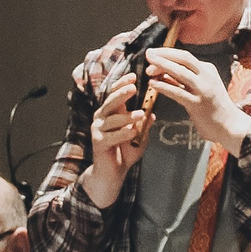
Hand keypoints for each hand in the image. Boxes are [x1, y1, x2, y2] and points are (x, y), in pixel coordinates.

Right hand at [80, 74, 151, 208]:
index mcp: (111, 113)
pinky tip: (132, 132)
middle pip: (111, 102)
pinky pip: (112, 136)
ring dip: (127, 116)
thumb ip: (143, 127)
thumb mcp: (138, 137)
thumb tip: (152, 115)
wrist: (112, 174)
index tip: (133, 77)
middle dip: (122, 94)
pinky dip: (123, 133)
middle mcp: (102, 118)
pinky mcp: (98, 142)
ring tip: (140, 115)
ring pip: (112, 119)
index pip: (114, 94)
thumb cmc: (124, 153)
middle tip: (133, 88)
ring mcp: (98, 130)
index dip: (122, 84)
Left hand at [143, 47, 250, 152]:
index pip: (185, 56)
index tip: (154, 53)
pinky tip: (153, 85)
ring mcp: (203, 90)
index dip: (167, 53)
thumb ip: (182, 80)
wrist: (230, 125)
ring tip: (148, 69)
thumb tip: (162, 71)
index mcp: (208, 70)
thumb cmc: (213, 107)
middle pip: (183, 59)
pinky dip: (164, 87)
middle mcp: (207, 76)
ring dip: (162, 67)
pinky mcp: (198, 104)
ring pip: (180, 73)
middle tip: (149, 54)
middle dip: (164, 55)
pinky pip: (178, 92)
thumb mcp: (200, 87)